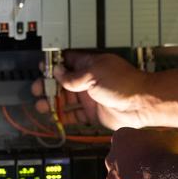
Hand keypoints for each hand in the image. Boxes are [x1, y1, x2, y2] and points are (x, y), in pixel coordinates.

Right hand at [32, 51, 149, 130]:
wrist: (140, 104)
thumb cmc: (123, 83)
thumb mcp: (93, 74)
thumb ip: (73, 76)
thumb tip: (58, 72)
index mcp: (89, 65)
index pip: (67, 61)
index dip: (53, 64)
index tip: (41, 68)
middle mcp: (88, 80)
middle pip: (62, 82)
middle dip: (48, 85)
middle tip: (37, 89)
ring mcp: (90, 97)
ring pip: (66, 99)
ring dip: (52, 101)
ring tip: (41, 105)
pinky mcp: (92, 113)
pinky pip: (74, 115)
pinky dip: (63, 116)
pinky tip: (54, 117)